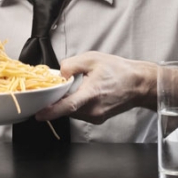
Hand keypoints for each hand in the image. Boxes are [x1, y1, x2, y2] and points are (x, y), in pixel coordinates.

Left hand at [35, 51, 157, 123]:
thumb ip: (71, 65)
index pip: (68, 106)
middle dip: (58, 99)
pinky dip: (76, 104)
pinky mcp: (98, 119)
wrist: (139, 84)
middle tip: (58, 87)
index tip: (38, 114)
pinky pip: (80, 112)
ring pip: (72, 111)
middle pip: (66, 108)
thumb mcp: (92, 59)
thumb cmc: (118, 70)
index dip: (52, 111)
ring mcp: (96, 117)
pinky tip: (84, 93)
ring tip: (78, 86)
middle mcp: (93, 109)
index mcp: (92, 93)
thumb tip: (59, 75)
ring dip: (68, 101)